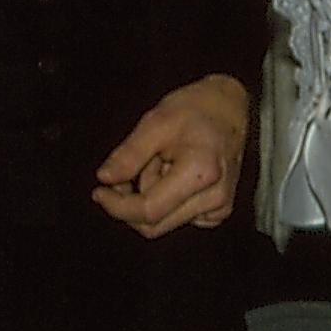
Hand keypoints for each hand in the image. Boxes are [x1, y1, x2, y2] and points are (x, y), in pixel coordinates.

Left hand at [90, 74, 250, 237]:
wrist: (231, 107)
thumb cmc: (196, 109)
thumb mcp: (156, 122)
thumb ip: (129, 154)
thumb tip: (104, 178)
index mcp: (201, 173)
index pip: (149, 210)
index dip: (117, 206)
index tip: (99, 191)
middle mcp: (215, 199)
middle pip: (154, 224)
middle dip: (131, 201)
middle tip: (129, 168)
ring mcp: (220, 208)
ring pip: (163, 221)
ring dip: (150, 195)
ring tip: (161, 160)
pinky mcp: (218, 212)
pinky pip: (177, 217)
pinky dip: (165, 199)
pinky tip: (173, 172)